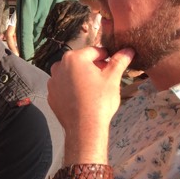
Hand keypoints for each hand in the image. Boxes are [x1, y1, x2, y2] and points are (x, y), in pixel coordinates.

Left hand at [48, 47, 133, 162]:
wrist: (84, 127)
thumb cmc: (99, 101)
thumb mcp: (112, 79)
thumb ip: (119, 61)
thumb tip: (128, 50)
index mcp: (74, 58)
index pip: (94, 51)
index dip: (106, 57)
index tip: (113, 65)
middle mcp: (59, 66)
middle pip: (81, 61)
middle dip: (93, 67)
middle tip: (105, 78)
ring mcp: (53, 81)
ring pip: (71, 74)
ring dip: (81, 77)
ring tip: (94, 89)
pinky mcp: (51, 95)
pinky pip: (64, 87)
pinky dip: (72, 89)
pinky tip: (82, 98)